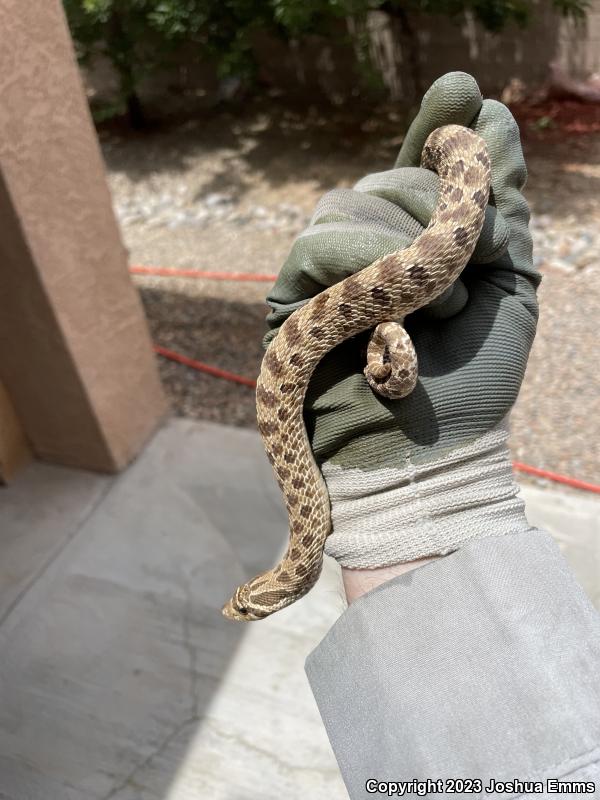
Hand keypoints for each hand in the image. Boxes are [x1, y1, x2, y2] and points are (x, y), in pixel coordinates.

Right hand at [263, 72, 539, 575]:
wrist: (428, 462)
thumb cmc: (472, 385)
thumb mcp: (510, 287)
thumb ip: (502, 207)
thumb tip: (491, 115)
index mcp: (418, 246)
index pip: (416, 168)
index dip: (436, 128)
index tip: (461, 93)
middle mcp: (367, 251)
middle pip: (391, 179)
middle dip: (438, 219)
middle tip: (458, 290)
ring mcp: (324, 275)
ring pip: (350, 205)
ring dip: (405, 258)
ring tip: (427, 325)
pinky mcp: (290, 303)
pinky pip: (320, 248)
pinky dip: (366, 286)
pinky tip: (388, 343)